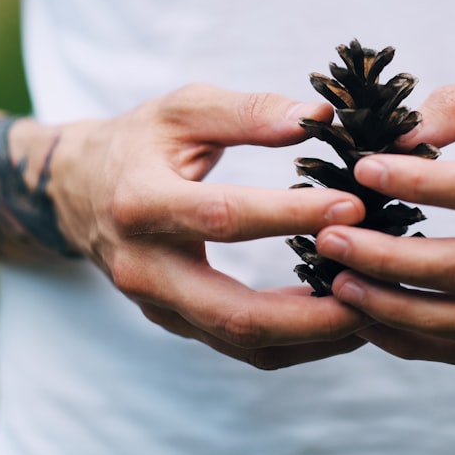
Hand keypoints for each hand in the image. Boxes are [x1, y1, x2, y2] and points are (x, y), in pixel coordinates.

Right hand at [48, 84, 369, 368]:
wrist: (80, 191)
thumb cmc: (140, 142)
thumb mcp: (184, 109)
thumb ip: (249, 112)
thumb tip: (319, 115)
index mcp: (141, 203)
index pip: (224, 217)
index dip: (290, 216)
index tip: (352, 207)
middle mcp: (144, 267)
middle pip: (234, 313)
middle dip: (312, 313)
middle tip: (374, 289)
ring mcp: (159, 304)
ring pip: (243, 343)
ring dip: (312, 337)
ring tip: (371, 310)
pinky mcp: (176, 322)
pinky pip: (241, 345)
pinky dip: (294, 339)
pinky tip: (338, 315)